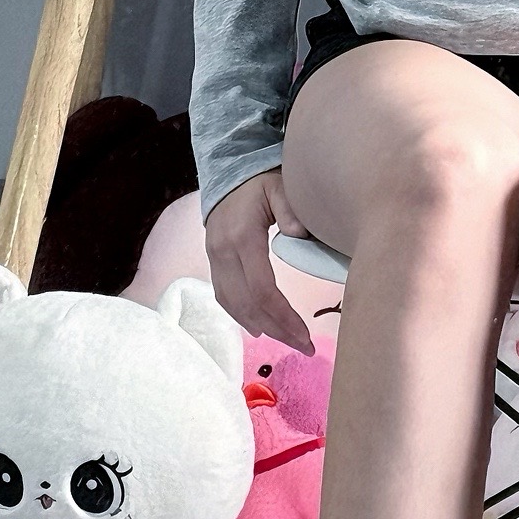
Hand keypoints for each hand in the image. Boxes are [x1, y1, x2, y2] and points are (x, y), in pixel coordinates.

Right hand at [204, 167, 315, 353]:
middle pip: (247, 305)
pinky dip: (241, 316)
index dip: (283, 317)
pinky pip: (224, 297)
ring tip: (288, 340)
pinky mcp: (213, 262)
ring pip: (233, 305)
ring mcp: (214, 259)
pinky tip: (259, 327)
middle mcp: (223, 253)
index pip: (261, 290)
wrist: (228, 173)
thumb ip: (290, 209)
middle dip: (277, 330)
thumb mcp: (279, 187)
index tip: (305, 335)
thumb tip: (299, 235)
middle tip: (304, 346)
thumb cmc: (260, 182)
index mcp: (242, 238)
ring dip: (260, 327)